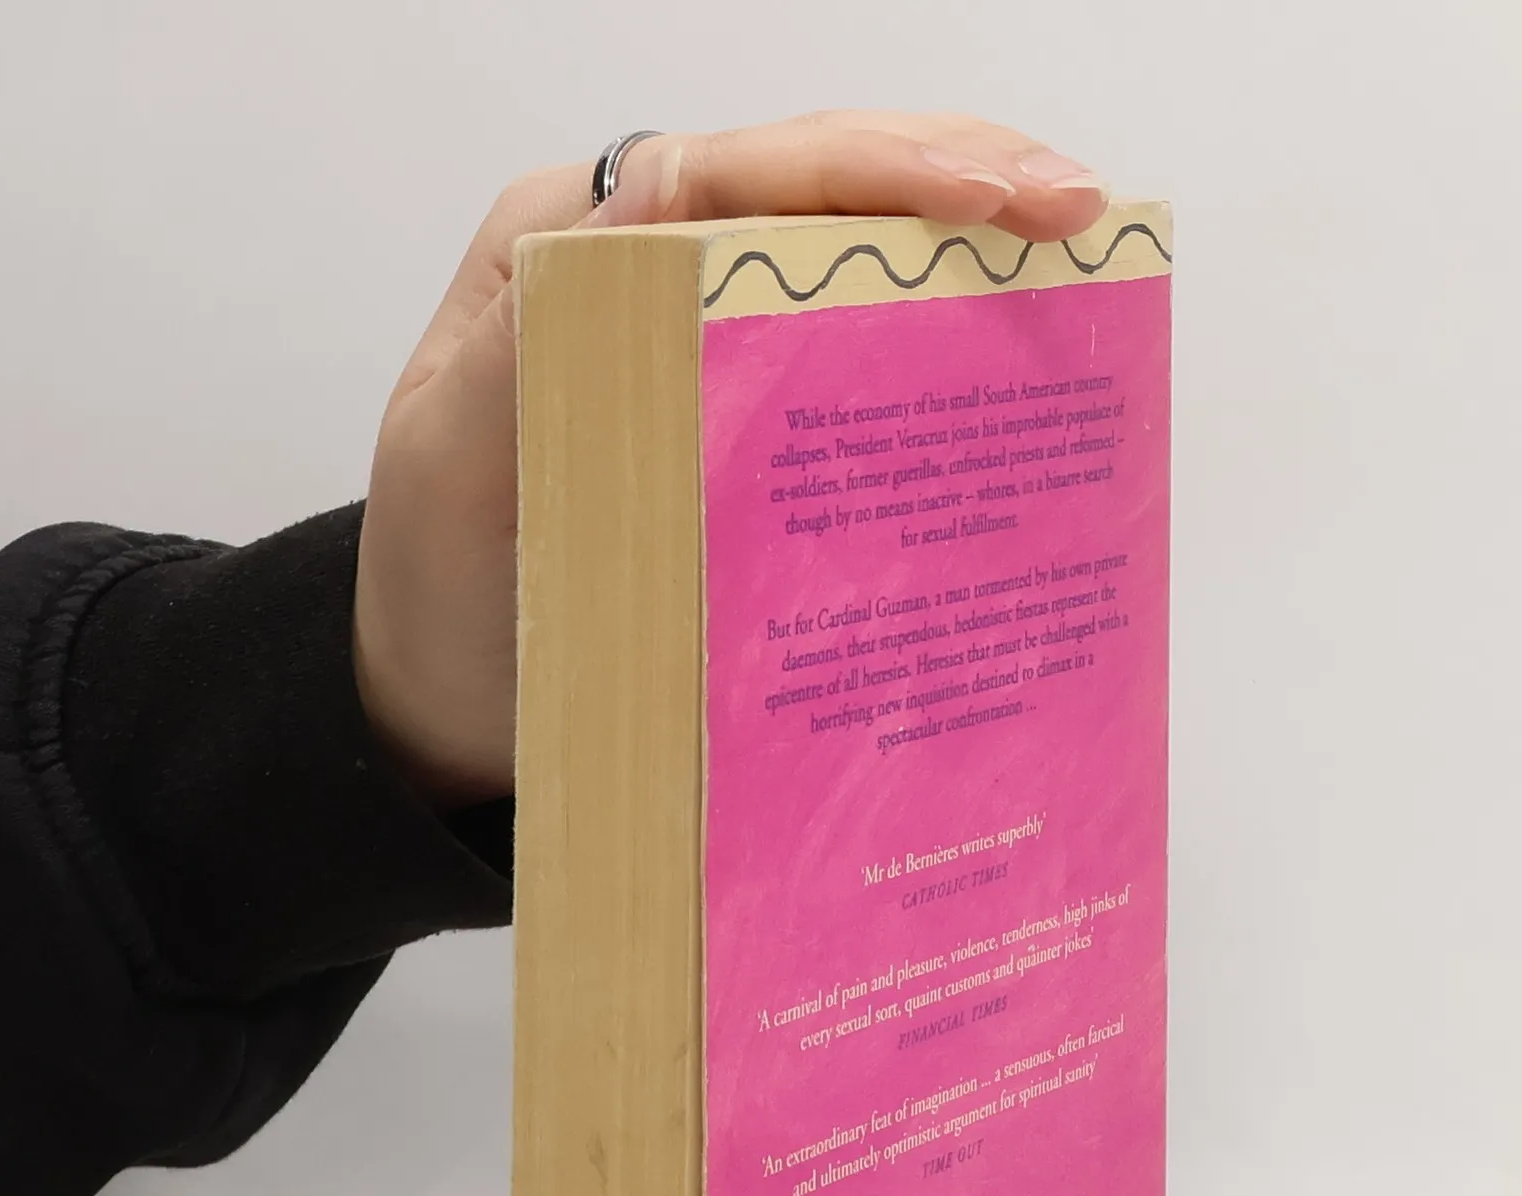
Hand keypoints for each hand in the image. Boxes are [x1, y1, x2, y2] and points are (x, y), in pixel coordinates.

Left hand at [353, 111, 1109, 806]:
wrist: (443, 701)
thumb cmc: (437, 591)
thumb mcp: (451, 465)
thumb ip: (530, 341)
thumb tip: (657, 201)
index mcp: (573, 249)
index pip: (743, 169)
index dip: (877, 168)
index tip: (991, 201)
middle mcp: (647, 272)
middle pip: (818, 186)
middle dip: (959, 178)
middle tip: (1084, 212)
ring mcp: (703, 341)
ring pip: (849, 257)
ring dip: (967, 245)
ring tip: (1082, 256)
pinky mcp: (742, 420)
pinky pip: (848, 355)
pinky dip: (935, 340)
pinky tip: (1011, 356)